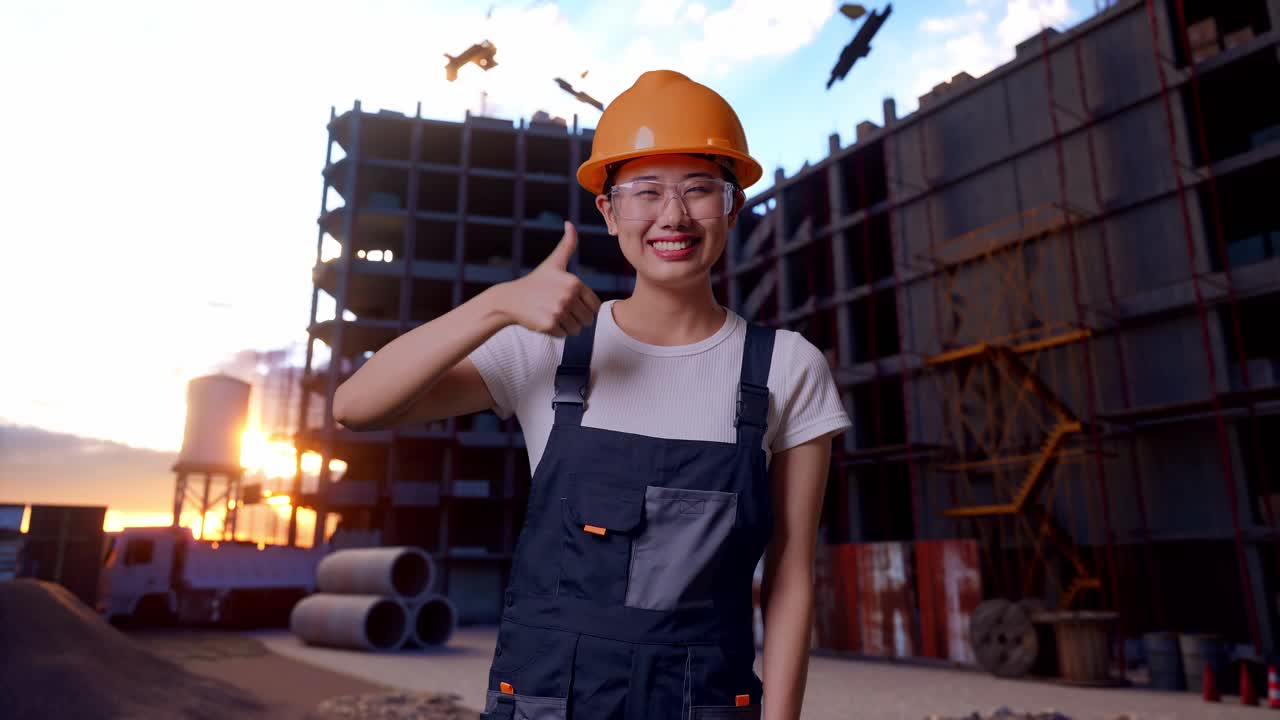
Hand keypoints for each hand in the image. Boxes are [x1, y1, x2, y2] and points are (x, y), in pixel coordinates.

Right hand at [497, 222, 601, 336]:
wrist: (510, 299)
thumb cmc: (535, 282)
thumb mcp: (553, 263)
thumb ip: (567, 245)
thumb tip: (570, 224)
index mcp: (575, 282)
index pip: (595, 307)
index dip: (583, 308)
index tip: (568, 302)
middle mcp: (568, 296)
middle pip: (587, 320)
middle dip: (575, 319)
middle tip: (557, 309)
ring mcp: (559, 311)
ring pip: (577, 330)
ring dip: (565, 326)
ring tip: (550, 314)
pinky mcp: (549, 324)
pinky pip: (564, 336)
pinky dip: (555, 332)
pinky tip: (543, 320)